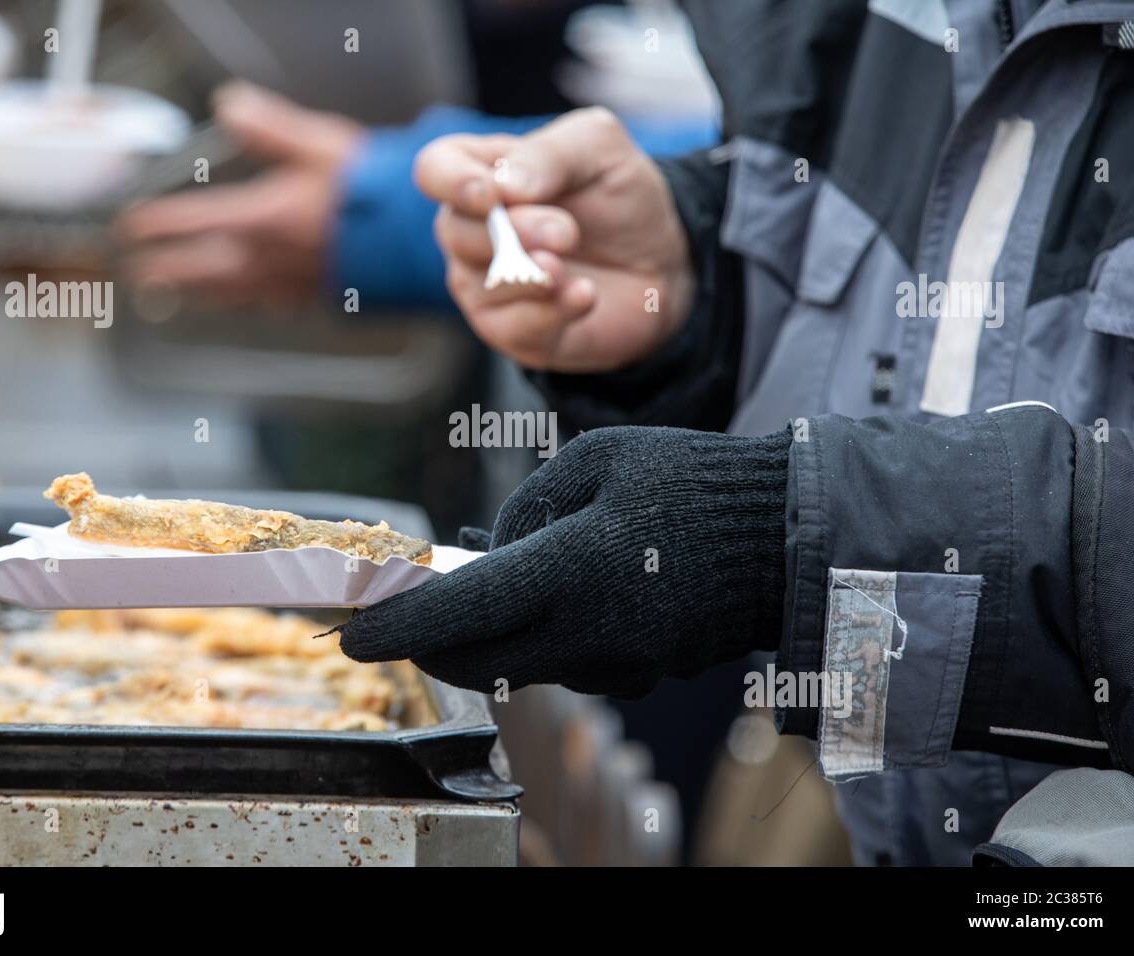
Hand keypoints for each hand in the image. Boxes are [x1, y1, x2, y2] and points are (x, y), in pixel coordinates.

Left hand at [115, 81, 364, 306]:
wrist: (414, 241)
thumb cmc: (371, 192)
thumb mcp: (318, 145)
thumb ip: (270, 129)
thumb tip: (229, 105)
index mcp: (262, 219)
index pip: (195, 222)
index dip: (159, 224)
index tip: (133, 226)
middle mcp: (267, 258)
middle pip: (201, 268)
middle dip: (166, 269)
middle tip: (139, 273)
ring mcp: (289, 283)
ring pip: (227, 293)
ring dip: (195, 294)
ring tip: (172, 297)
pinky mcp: (312, 297)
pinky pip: (264, 304)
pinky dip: (241, 303)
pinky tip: (240, 302)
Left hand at [340, 426, 789, 697]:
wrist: (784, 537)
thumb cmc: (692, 481)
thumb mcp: (598, 458)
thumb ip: (528, 507)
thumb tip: (494, 552)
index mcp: (570, 571)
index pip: (457, 616)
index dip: (395, 629)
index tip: (349, 634)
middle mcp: (585, 634)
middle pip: (473, 660)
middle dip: (426, 643)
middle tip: (402, 611)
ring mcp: (613, 664)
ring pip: (515, 665)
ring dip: (482, 637)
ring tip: (482, 588)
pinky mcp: (635, 674)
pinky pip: (562, 663)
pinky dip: (535, 637)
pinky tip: (553, 596)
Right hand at [416, 107, 694, 372]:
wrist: (663, 264)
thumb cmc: (620, 198)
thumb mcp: (600, 149)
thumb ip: (550, 154)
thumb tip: (505, 187)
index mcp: (482, 173)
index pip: (436, 169)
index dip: (453, 182)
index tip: (492, 195)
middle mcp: (471, 230)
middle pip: (456, 231)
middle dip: (514, 232)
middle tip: (566, 233)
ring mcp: (486, 285)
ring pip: (481, 285)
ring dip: (533, 276)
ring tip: (572, 269)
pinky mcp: (513, 331)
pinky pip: (513, 328)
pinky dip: (551, 312)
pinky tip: (585, 296)